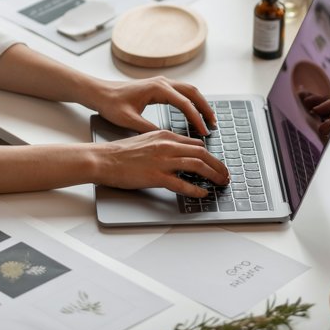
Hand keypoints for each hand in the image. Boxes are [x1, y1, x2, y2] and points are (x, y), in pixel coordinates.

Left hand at [88, 76, 217, 135]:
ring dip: (200, 103)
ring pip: (189, 90)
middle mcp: (162, 82)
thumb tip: (167, 138)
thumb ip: (148, 128)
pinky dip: (191, 101)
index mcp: (157, 88)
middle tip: (214, 124)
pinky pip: (181, 92)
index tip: (204, 132)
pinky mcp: (158, 86)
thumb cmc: (111, 104)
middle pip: (193, 93)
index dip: (196, 119)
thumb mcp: (129, 120)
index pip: (184, 104)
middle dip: (205, 108)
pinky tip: (193, 113)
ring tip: (208, 119)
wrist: (99, 92)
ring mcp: (161, 82)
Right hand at [93, 129, 229, 197]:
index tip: (217, 164)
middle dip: (218, 165)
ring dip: (213, 175)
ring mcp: (162, 161)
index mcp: (165, 136)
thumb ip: (164, 145)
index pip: (196, 144)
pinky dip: (195, 189)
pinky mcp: (156, 176)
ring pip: (197, 165)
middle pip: (202, 153)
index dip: (210, 156)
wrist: (104, 159)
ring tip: (221, 183)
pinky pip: (182, 183)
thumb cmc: (121, 152)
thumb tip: (179, 153)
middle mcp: (167, 146)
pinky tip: (202, 193)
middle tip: (225, 175)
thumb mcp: (147, 140)